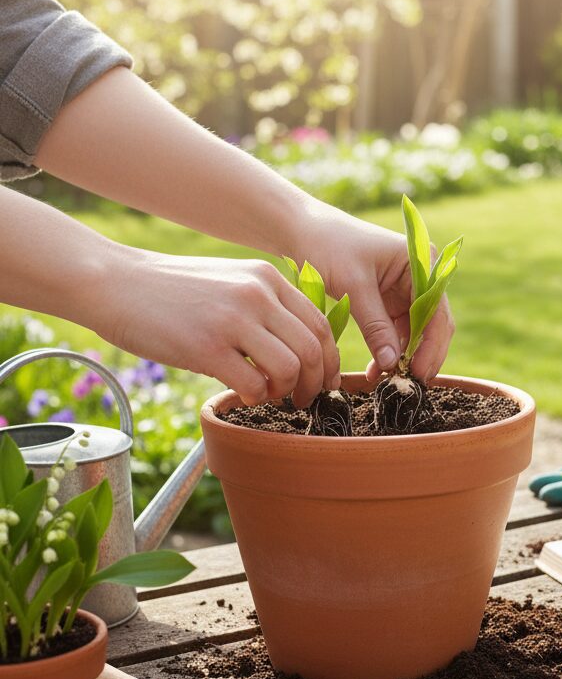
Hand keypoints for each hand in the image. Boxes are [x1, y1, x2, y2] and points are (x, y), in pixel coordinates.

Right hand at [97, 248, 339, 407]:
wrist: (115, 282)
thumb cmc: (174, 291)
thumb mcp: (231, 281)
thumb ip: (266, 305)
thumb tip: (300, 347)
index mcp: (268, 278)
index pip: (320, 324)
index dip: (329, 360)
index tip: (324, 380)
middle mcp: (257, 294)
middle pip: (313, 349)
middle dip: (315, 383)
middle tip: (304, 399)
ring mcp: (233, 319)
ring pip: (290, 369)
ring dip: (285, 392)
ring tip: (269, 395)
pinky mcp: (206, 346)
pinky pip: (253, 384)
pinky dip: (255, 398)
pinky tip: (240, 394)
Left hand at [292, 207, 454, 381]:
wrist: (301, 231)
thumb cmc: (327, 246)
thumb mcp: (354, 286)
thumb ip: (375, 325)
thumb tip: (391, 364)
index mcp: (419, 262)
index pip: (436, 311)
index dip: (432, 345)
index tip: (419, 373)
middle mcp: (420, 275)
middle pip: (432, 324)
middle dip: (421, 354)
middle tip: (408, 383)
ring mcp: (405, 289)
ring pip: (415, 332)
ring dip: (402, 356)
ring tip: (385, 380)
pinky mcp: (389, 301)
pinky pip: (396, 332)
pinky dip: (388, 351)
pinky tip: (375, 369)